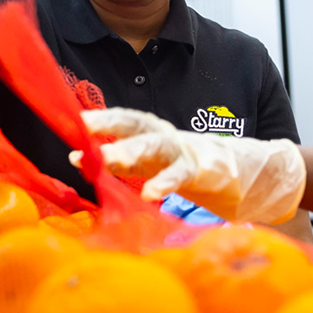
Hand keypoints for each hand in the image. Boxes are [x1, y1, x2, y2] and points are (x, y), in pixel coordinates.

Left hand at [74, 107, 306, 224]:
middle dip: (111, 125)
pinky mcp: (201, 171)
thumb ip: (117, 160)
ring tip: (108, 159)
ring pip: (156, 145)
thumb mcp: (147, 161)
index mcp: (151, 131)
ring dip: (131, 151)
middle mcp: (165, 136)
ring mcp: (183, 151)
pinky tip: (150, 194)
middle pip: (137, 125)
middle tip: (85, 131)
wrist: (237, 174)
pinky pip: (180, 175)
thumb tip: (75, 158)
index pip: (124, 119)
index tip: (77, 120)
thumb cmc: (180, 167)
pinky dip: (164, 183)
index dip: (102, 118)